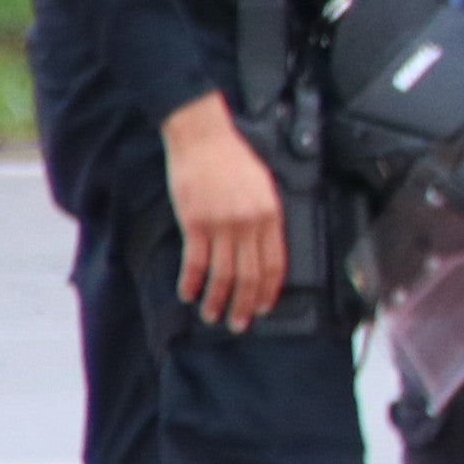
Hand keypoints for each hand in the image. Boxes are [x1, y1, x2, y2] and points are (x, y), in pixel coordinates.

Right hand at [162, 93, 286, 330]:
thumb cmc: (234, 159)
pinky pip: (195, 262)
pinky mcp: (195, 223)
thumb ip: (266, 217)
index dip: (268, 290)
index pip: (275, 264)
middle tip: (238, 324)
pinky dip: (191, 282)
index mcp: (271, 215)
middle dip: (244, 305)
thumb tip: (264, 249)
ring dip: (217, 300)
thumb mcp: (263, 186)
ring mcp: (222, 225)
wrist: (203, 138)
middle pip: (249, 276)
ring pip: (223, 275)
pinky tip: (188, 294)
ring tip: (213, 316)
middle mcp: (250, 224)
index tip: (263, 307)